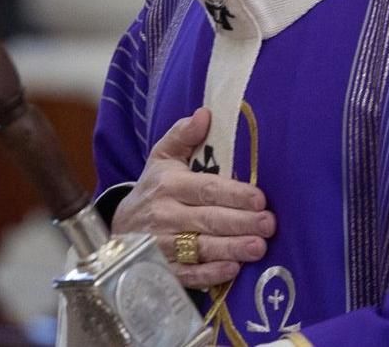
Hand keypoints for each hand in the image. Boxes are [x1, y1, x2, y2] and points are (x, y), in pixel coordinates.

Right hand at [111, 107, 276, 288]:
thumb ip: (183, 135)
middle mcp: (165, 216)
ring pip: (200, 248)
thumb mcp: (162, 157)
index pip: (206, 189)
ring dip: (231, 249)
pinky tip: (232, 270)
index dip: (233, 194)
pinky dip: (209, 274)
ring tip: (259, 248)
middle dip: (241, 223)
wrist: (119, 227)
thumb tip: (205, 113)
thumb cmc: (153, 188)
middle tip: (269, 224)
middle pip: (208, 220)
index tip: (260, 199)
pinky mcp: (162, 270)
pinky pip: (187, 274)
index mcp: (169, 185)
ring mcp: (162, 246)